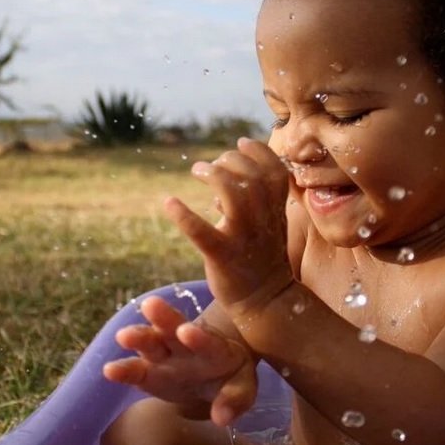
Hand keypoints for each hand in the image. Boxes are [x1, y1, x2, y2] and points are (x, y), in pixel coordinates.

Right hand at [102, 296, 257, 425]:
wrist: (213, 373)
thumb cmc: (229, 375)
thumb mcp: (241, 384)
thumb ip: (234, 398)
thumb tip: (221, 418)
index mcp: (213, 345)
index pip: (207, 340)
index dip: (197, 337)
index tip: (185, 331)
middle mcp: (184, 343)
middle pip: (173, 327)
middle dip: (162, 317)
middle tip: (150, 305)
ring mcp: (164, 354)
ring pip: (150, 341)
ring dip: (138, 337)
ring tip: (123, 336)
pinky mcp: (147, 371)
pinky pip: (134, 370)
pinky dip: (122, 370)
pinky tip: (108, 370)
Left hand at [164, 138, 293, 318]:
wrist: (264, 301)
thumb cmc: (260, 258)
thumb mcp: (265, 225)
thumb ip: (253, 200)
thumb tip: (224, 178)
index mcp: (275, 211)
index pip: (275, 170)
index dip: (259, 151)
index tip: (241, 143)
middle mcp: (262, 220)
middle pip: (252, 176)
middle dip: (230, 160)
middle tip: (211, 165)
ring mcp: (243, 238)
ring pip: (233, 193)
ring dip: (212, 174)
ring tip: (197, 171)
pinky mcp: (222, 256)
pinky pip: (202, 232)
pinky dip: (183, 215)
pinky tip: (169, 202)